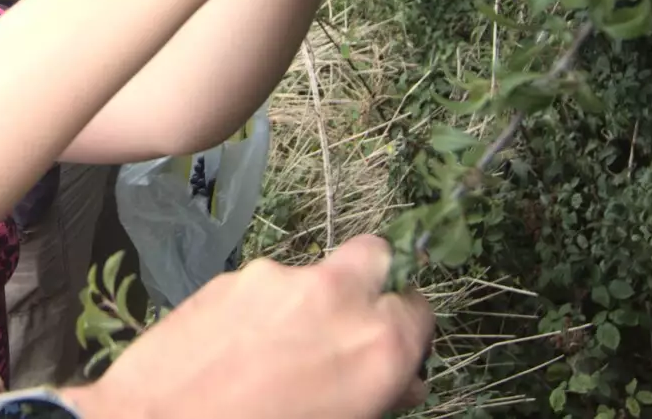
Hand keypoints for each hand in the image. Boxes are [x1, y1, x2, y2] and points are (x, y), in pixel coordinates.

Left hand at [64, 236, 433, 418]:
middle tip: (343, 326)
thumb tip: (403, 381)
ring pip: (311, 276)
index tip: (389, 346)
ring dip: (305, 303)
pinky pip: (264, 286)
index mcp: (379, 344)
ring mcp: (281, 279)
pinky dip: (261, 308)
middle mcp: (337, 296)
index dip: (406, 329)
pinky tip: (236, 346)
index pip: (419, 309)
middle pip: (375, 257)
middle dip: (369, 284)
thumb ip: (382, 393)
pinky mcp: (233, 276)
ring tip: (273, 351)